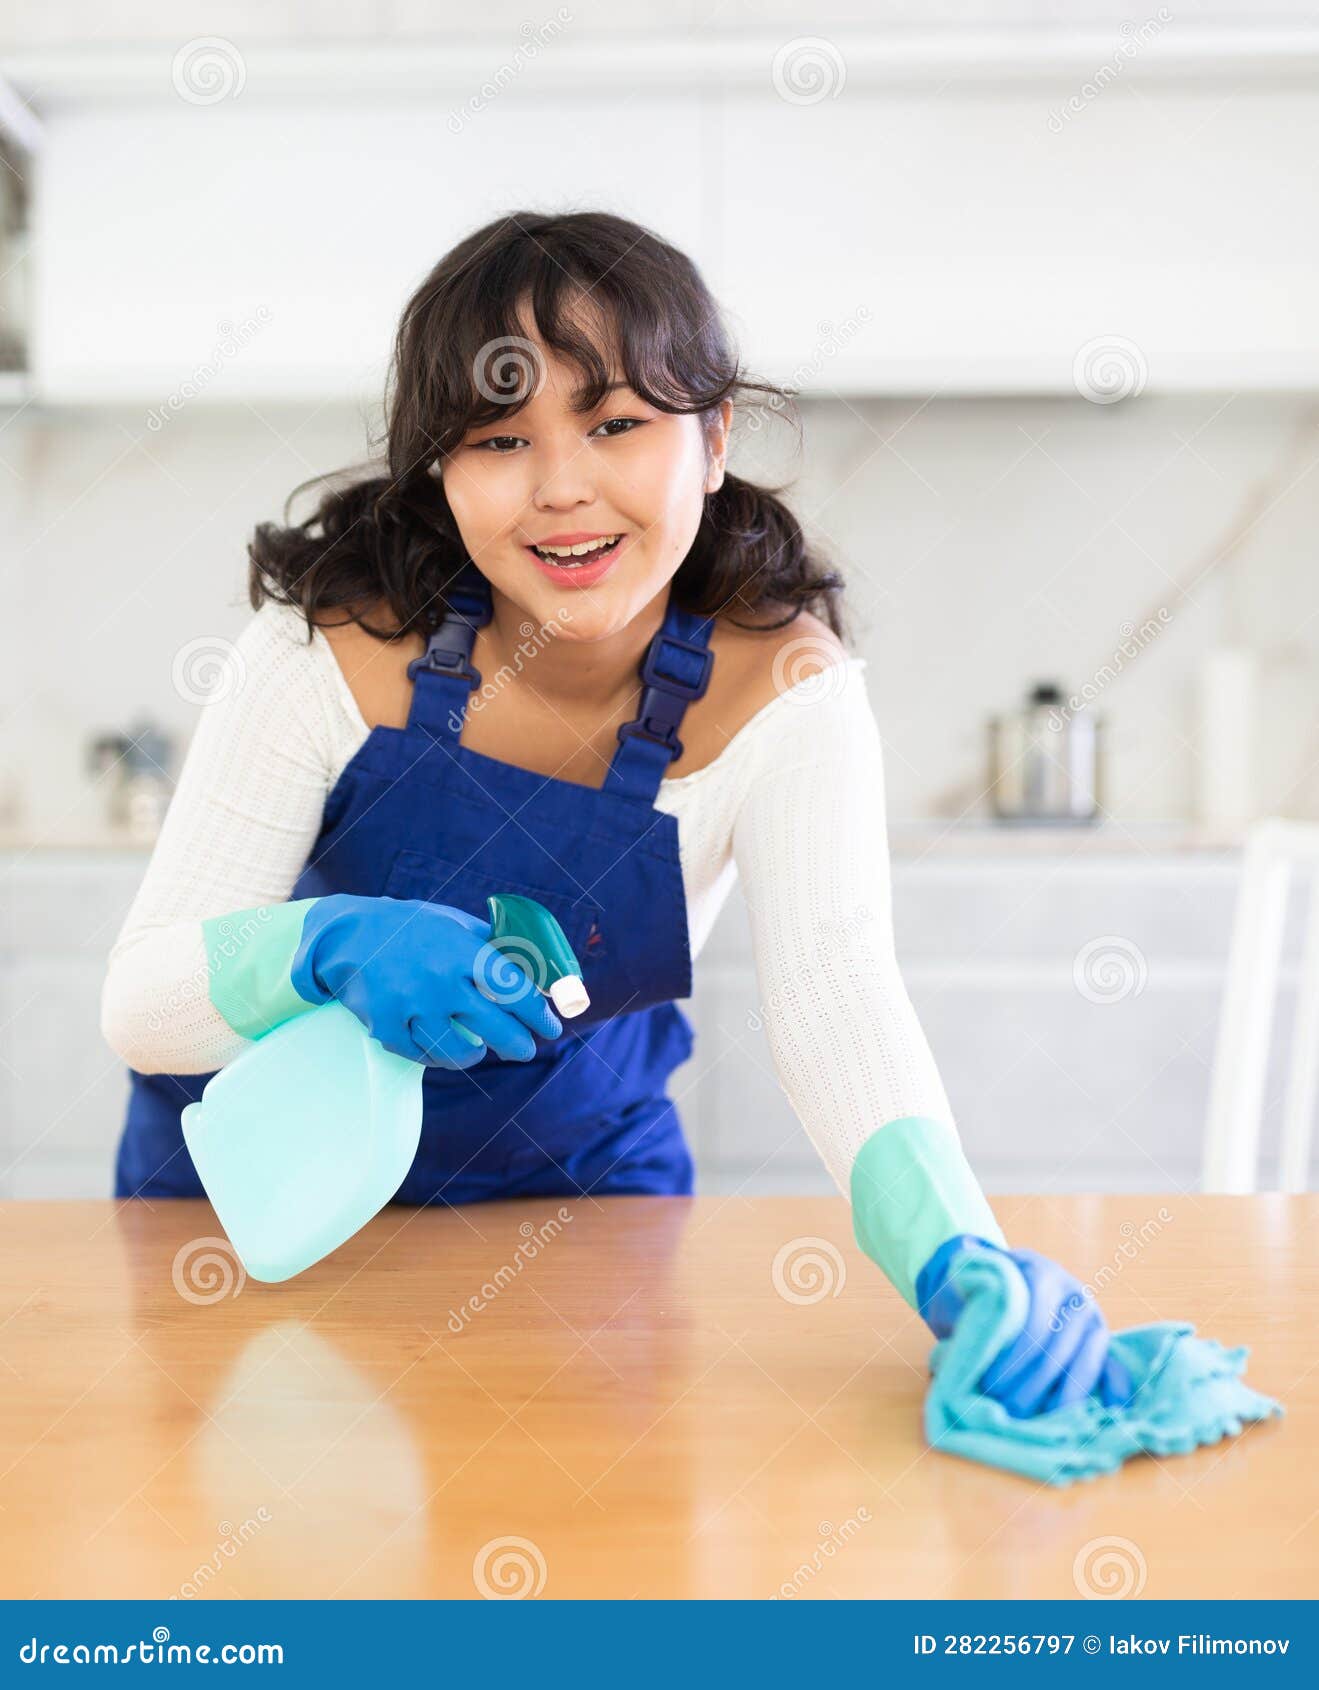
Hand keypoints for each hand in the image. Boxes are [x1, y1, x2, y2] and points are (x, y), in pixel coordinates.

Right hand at [291, 893, 562, 1068]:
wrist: (348, 935)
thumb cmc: (410, 927)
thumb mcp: (454, 924)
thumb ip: (491, 946)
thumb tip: (533, 971)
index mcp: (461, 951)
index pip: (513, 990)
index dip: (538, 1014)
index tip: (551, 1026)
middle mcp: (439, 980)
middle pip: (494, 1027)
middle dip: (518, 1044)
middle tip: (526, 1049)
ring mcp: (410, 1006)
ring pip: (457, 1050)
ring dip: (476, 1055)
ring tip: (482, 1052)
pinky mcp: (385, 1026)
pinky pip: (422, 1055)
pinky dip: (438, 1057)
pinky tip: (447, 1051)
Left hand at [915, 1234, 1133, 1417]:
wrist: (1000, 1283)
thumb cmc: (980, 1290)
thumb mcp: (970, 1279)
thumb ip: (967, 1292)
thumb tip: (960, 1301)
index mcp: (1042, 1272)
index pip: (1035, 1322)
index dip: (1012, 1358)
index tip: (988, 1383)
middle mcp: (1075, 1294)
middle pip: (1057, 1350)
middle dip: (1029, 1385)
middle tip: (1003, 1409)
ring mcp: (1093, 1319)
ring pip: (1084, 1366)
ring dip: (1058, 1399)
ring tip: (1030, 1422)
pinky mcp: (1102, 1343)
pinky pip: (1114, 1370)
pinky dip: (1112, 1394)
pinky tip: (1102, 1416)